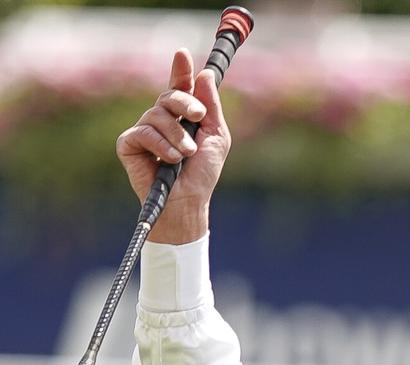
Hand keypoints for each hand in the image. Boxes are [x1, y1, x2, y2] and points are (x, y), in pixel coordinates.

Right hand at [115, 49, 230, 243]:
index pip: (179, 86)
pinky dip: (161, 145)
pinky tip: (170, 160)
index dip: (179, 69)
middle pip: (168, 95)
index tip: (181, 54)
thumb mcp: (215, 136)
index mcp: (182, 116)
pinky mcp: (128, 144)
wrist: (188, 201)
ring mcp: (142, 131)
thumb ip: (211, 106)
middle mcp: (160, 120)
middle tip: (198, 116)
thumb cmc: (202, 173)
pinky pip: (143, 132)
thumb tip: (205, 74)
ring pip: (157, 114)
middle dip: (185, 102)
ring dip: (177, 134)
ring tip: (186, 154)